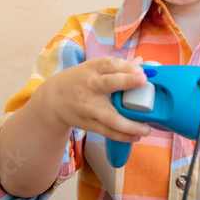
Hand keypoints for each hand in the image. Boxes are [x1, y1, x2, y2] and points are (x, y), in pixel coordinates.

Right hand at [37, 56, 151, 142]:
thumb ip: (119, 66)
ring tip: (146, 128)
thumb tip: (141, 63)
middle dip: (126, 81)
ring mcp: (89, 107)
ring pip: (109, 117)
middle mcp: (91, 87)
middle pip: (108, 84)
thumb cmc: (80, 80)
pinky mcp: (89, 124)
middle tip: (143, 81)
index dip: (125, 66)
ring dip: (129, 124)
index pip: (109, 64)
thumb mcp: (95, 68)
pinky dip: (122, 136)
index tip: (141, 69)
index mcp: (93, 69)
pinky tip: (136, 136)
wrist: (53, 99)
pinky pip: (107, 132)